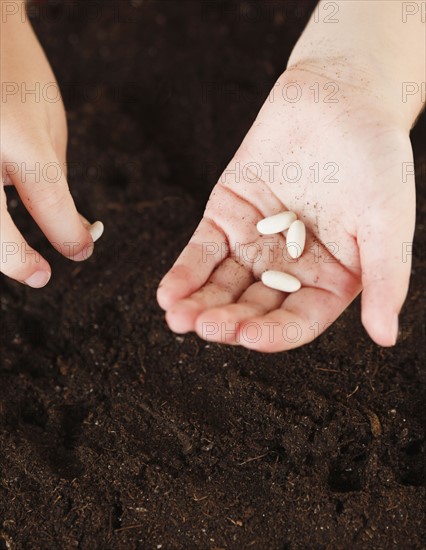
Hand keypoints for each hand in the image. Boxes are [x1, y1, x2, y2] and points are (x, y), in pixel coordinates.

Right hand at [0, 12, 101, 287]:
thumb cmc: (16, 77)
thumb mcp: (48, 124)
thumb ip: (55, 181)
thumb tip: (69, 230)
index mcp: (15, 131)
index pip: (47, 200)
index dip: (68, 235)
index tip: (81, 250)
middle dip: (15, 260)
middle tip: (41, 276)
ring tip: (16, 251)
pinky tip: (4, 228)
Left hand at [157, 67, 414, 350]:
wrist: (340, 96)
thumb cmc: (375, 158)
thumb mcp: (387, 220)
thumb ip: (385, 278)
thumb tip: (386, 337)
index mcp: (329, 278)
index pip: (298, 318)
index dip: (274, 333)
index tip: (249, 339)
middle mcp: (289, 268)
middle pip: (254, 306)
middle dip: (228, 320)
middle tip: (204, 328)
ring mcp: (254, 243)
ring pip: (223, 284)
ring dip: (199, 303)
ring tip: (177, 317)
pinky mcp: (226, 215)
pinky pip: (202, 250)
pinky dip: (185, 272)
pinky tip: (168, 293)